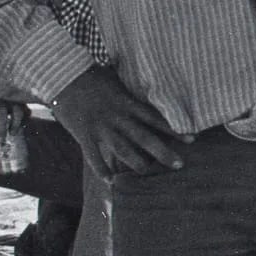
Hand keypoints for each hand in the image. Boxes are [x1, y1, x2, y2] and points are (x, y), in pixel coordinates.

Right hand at [52, 65, 180, 179]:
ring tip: (148, 173)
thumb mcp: (118, 82)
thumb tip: (154, 90)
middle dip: (163, 153)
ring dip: (137, 163)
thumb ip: (132, 94)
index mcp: (128, 103)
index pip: (156, 119)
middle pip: (145, 138)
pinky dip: (101, 169)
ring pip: (123, 150)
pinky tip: (110, 180)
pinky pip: (93, 156)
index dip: (175, 130)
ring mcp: (100, 127)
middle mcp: (118, 117)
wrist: (63, 76)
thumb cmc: (93, 76)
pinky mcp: (83, 134)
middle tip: (180, 165)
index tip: (192, 139)